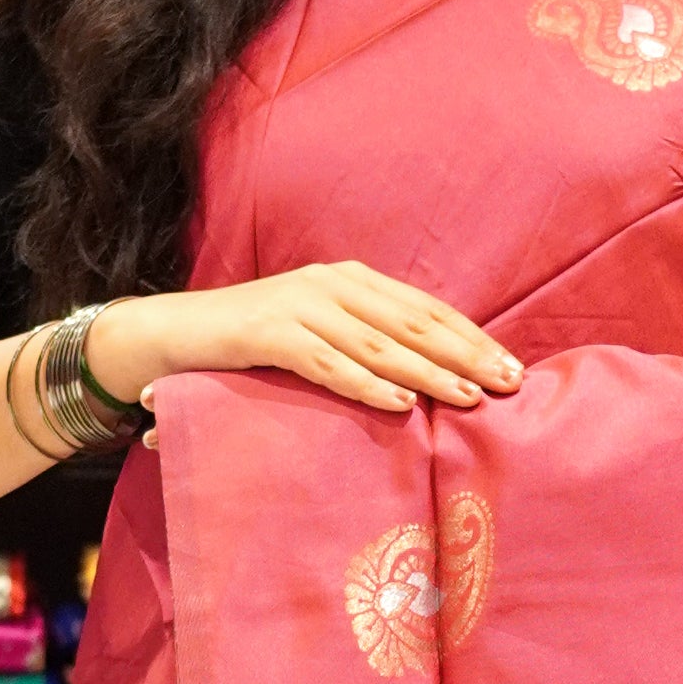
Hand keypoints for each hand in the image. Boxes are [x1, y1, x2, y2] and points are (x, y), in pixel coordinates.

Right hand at [85, 265, 522, 418]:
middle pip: (413, 322)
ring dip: (428, 371)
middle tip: (508, 383)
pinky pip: (328, 362)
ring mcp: (300, 306)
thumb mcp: (317, 334)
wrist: (171, 334)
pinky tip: (400, 403)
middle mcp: (331, 285)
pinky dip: (366, 383)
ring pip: (378, 343)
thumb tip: (425, 379)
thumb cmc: (251, 343)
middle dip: (465, 353)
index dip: (471, 336)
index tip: (511, 367)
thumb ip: (364, 344)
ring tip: (468, 396)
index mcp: (350, 280)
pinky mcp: (269, 333)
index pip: (425, 309)